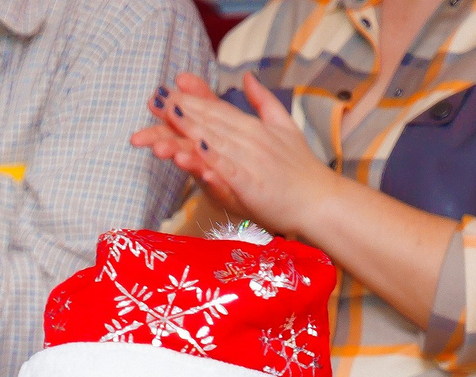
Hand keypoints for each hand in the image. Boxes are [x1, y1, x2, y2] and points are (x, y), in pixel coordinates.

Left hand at [130, 72, 336, 238]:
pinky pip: (227, 171)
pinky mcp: (252, 184)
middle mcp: (250, 139)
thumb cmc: (299, 169)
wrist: (320, 201)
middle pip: (210, 123)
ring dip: (189, 131)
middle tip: (156, 100)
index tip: (166, 90)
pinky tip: (192, 153)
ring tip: (167, 118)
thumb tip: (248, 77)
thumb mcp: (283, 126)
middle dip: (181, 111)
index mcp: (252, 127)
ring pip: (214, 142)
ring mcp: (251, 160)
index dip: (190, 99)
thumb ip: (263, 102)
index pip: (216, 110)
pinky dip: (210, 161)